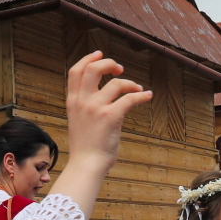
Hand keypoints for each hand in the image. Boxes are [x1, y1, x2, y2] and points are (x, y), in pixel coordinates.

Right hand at [64, 51, 149, 168]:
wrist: (86, 165)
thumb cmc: (85, 147)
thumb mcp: (78, 121)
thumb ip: (85, 106)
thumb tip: (102, 96)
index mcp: (73, 101)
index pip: (76, 71)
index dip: (88, 59)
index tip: (100, 54)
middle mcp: (82, 101)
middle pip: (94, 69)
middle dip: (109, 64)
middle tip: (120, 69)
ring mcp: (96, 108)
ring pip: (116, 83)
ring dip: (130, 83)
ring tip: (138, 89)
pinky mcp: (111, 117)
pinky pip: (129, 99)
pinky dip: (141, 95)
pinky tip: (147, 96)